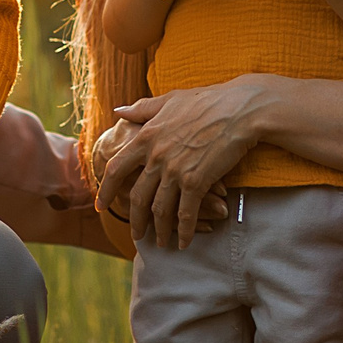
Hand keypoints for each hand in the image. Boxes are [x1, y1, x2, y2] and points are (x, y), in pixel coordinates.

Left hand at [99, 81, 272, 247]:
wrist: (241, 109)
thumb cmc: (208, 101)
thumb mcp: (170, 100)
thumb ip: (142, 109)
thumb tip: (118, 112)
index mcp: (146, 136)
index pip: (116, 168)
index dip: (106, 190)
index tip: (101, 204)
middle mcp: (156, 156)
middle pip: (136, 196)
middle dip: (134, 220)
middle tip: (136, 233)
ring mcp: (175, 170)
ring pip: (159, 210)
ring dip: (160, 230)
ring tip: (162, 242)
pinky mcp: (196, 181)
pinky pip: (185, 214)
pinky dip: (185, 231)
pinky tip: (185, 242)